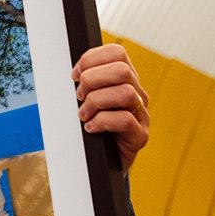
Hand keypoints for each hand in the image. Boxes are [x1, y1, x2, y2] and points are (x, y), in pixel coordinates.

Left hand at [72, 43, 149, 171]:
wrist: (101, 163)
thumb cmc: (92, 128)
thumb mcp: (86, 100)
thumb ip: (84, 84)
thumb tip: (72, 73)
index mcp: (125, 80)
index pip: (117, 53)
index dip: (91, 59)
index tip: (74, 75)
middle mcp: (137, 94)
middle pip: (122, 70)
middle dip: (92, 80)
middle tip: (79, 97)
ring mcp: (142, 115)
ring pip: (125, 93)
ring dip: (96, 102)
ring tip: (83, 115)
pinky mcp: (140, 136)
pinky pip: (125, 120)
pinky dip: (101, 122)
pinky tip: (91, 128)